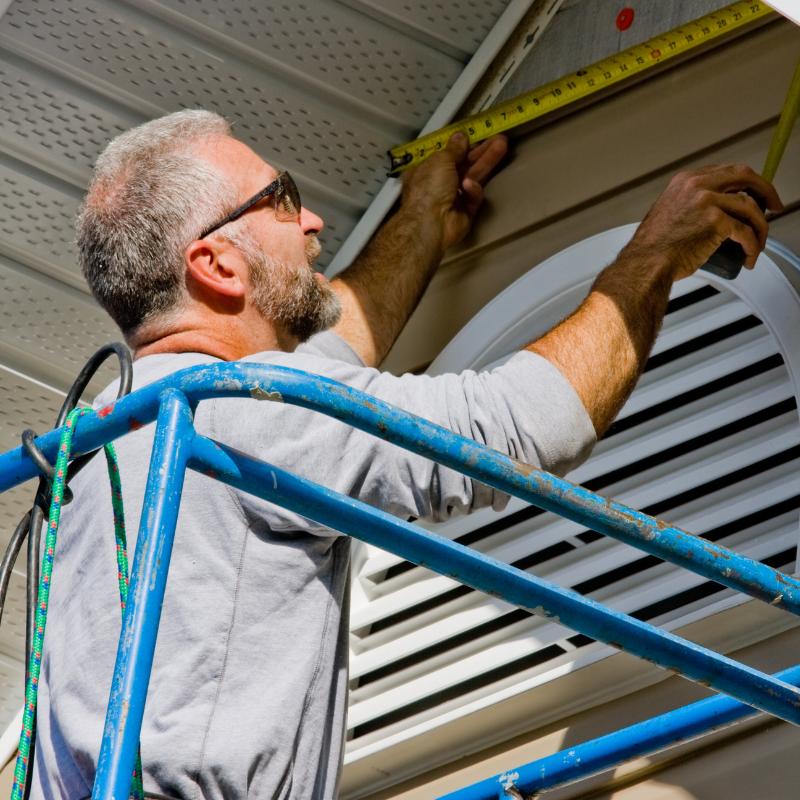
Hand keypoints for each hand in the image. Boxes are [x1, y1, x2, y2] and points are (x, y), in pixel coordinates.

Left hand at [401, 132, 507, 249]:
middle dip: (481, 151)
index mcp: (427, 170)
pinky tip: (469, 186)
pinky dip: (472, 190)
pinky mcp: (466, 212)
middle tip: (500, 138)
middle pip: (464, 164)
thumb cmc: (429, 187)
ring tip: (503, 145)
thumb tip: (460, 136)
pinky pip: (472, 197)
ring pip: (473, 177)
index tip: (478, 135)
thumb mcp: (440, 160)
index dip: (463, 145)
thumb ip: (454, 148)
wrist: (431, 223)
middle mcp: (439, 183)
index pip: (448, 155)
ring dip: (486, 161)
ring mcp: (453, 198)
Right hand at [628, 164, 783, 280]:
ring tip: (758, 243)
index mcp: (685, 181)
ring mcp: (707, 202)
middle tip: (774, 206)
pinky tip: (750, 256)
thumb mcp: (668, 212)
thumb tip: (711, 212)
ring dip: (761, 227)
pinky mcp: (716, 222)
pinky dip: (753, 245)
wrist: (646, 263)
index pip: (727, 171)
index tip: (755, 193)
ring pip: (750, 208)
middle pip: (745, 176)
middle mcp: (697, 185)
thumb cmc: (653, 247)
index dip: (746, 182)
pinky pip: (746, 231)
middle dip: (766, 190)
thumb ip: (688, 204)